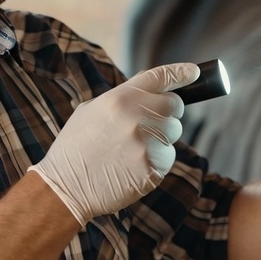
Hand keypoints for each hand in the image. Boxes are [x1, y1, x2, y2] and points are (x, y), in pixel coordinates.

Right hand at [29, 62, 199, 224]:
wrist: (65, 188)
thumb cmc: (75, 147)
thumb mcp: (90, 111)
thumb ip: (122, 98)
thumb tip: (151, 91)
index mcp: (119, 98)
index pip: (160, 77)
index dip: (181, 72)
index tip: (195, 71)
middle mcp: (136, 117)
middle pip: (174, 105)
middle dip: (168, 111)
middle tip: (152, 121)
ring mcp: (146, 144)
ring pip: (173, 132)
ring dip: (161, 136)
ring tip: (134, 148)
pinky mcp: (152, 168)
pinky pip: (169, 156)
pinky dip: (158, 158)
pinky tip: (135, 164)